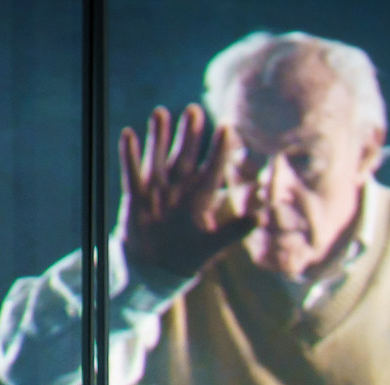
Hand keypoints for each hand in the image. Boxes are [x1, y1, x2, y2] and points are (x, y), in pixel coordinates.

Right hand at [118, 104, 257, 278]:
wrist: (157, 268)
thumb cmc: (188, 254)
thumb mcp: (213, 244)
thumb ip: (235, 230)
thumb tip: (261, 217)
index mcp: (201, 195)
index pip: (213, 168)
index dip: (220, 150)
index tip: (227, 128)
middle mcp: (180, 186)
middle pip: (185, 155)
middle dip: (189, 134)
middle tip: (194, 110)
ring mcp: (157, 189)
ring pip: (159, 157)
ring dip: (158, 136)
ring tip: (160, 113)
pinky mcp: (136, 197)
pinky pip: (133, 173)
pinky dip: (130, 156)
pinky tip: (128, 134)